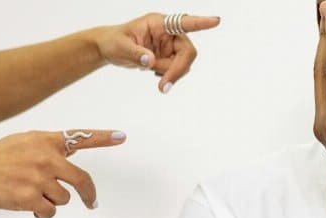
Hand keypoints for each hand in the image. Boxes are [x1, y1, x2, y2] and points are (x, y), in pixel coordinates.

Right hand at [0, 130, 124, 217]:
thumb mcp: (24, 143)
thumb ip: (48, 149)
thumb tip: (71, 157)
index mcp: (45, 140)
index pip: (80, 137)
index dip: (104, 137)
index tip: (122, 137)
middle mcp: (46, 157)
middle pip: (82, 180)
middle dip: (88, 195)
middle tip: (91, 203)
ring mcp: (38, 177)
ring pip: (64, 199)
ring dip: (51, 202)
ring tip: (29, 194)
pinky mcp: (29, 197)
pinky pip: (49, 211)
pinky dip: (41, 213)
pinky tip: (24, 204)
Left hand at [93, 12, 220, 93]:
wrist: (110, 49)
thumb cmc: (114, 41)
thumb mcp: (121, 47)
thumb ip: (135, 53)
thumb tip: (150, 61)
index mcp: (158, 23)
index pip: (182, 22)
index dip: (200, 23)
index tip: (216, 21)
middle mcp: (169, 32)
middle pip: (187, 52)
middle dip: (177, 70)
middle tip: (163, 87)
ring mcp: (171, 45)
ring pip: (183, 64)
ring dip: (171, 75)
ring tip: (151, 75)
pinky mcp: (170, 56)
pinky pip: (177, 70)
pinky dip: (168, 76)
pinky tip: (153, 73)